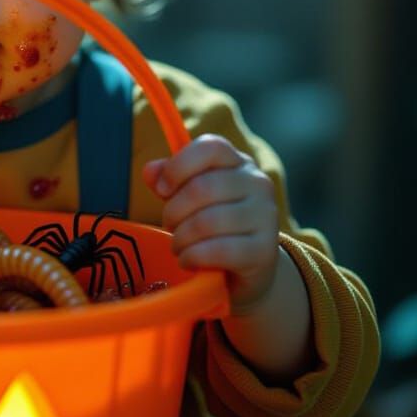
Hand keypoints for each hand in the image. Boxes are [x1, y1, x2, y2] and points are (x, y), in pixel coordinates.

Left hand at [142, 134, 278, 308]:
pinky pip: (218, 250)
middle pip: (202, 187)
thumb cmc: (213, 227)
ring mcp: (265, 216)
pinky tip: (188, 261)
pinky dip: (193, 257)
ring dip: (181, 239)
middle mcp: (258, 183)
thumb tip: (150, 170)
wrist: (247, 269)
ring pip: (207, 222)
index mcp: (238, 163)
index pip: (211, 146)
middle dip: (174, 212)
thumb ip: (168, 180)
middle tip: (170, 227)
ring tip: (178, 246)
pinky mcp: (264, 250)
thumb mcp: (188, 198)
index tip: (162, 189)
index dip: (179, 166)